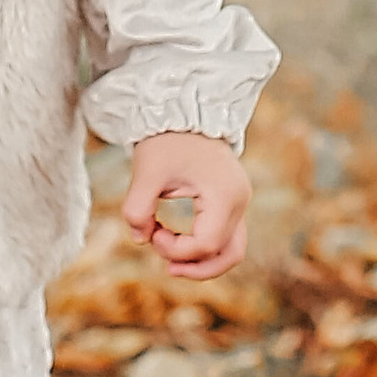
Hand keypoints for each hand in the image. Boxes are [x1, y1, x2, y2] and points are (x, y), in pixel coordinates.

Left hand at [122, 131, 250, 277]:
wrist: (184, 109)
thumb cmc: (166, 139)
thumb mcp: (146, 171)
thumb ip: (137, 208)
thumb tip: (139, 238)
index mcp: (224, 195)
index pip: (206, 244)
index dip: (176, 250)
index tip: (152, 233)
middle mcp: (240, 200)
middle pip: (227, 254)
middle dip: (194, 265)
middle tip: (165, 267)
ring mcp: (240, 201)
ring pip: (232, 249)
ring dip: (203, 262)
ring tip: (173, 264)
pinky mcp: (232, 200)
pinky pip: (227, 236)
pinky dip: (206, 246)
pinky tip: (180, 243)